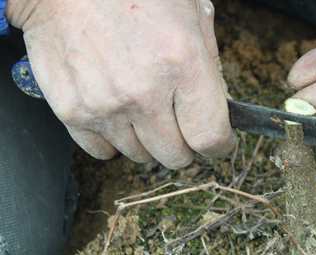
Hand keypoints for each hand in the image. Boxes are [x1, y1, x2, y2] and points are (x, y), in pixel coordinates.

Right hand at [7, 0, 233, 168]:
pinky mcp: (72, 112)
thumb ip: (210, 63)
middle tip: (178, 122)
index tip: (219, 142)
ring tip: (140, 105)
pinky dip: (113, 140)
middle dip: (184, 144)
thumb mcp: (190, 12)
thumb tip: (219, 108)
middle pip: (176, 157)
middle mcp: (144, 92)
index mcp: (182, 63)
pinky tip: (115, 112)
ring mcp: (105, 106)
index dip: (220, 145)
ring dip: (147, 140)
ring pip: (140, 155)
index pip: (210, 137)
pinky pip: (102, 151)